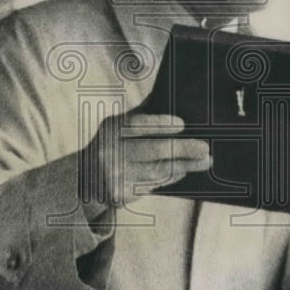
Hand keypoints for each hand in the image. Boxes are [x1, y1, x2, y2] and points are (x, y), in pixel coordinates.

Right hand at [81, 112, 210, 220]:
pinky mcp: (120, 194)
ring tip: (205, 161)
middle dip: (182, 149)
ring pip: (158, 171)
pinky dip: (171, 177)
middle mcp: (110, 152)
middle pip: (153, 150)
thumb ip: (140, 114)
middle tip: (204, 148)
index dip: (160, 123)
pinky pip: (153, 185)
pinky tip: (184, 171)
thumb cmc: (112, 143)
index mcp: (111, 129)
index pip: (136, 124)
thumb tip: (169, 94)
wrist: (84, 177)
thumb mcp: (117, 126)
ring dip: (185, 166)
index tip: (182, 123)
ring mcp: (114, 176)